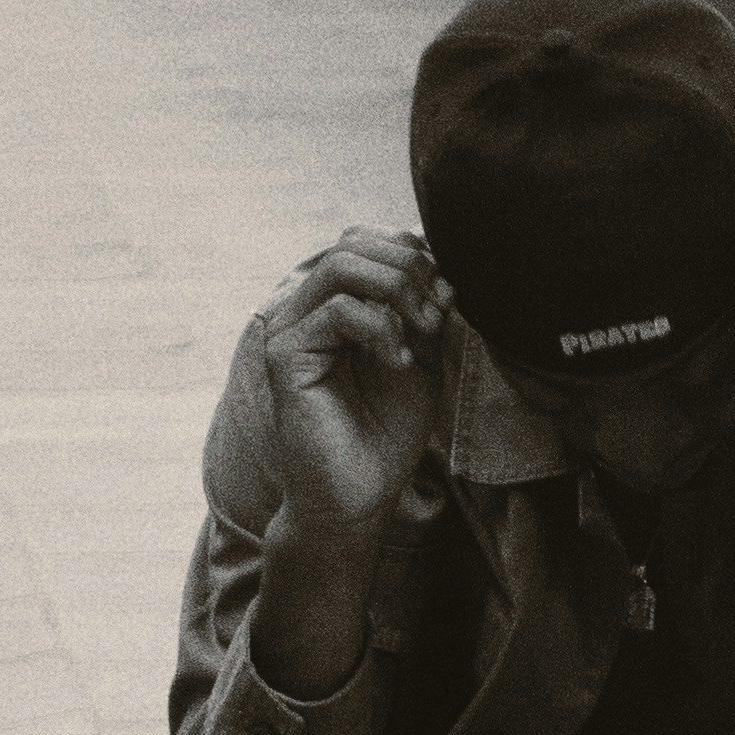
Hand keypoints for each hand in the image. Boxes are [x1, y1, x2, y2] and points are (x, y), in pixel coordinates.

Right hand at [254, 229, 449, 545]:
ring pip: (340, 265)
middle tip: (438, 312)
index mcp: (335, 302)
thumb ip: (425, 311)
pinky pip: (334, 311)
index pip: (365, 240)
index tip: (448, 294)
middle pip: (352, 242)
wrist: (361, 494)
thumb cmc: (387, 432)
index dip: (412, 252)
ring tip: (424, 329)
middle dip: (408, 267)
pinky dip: (380, 328)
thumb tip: (439, 267)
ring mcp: (291, 329)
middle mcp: (306, 308)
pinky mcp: (286, 356)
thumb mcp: (422, 358)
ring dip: (396, 288)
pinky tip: (400, 361)